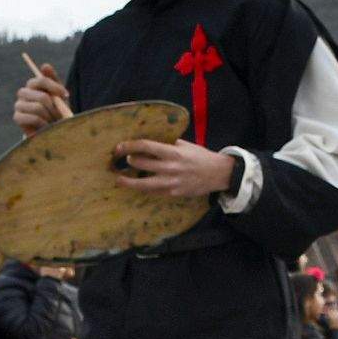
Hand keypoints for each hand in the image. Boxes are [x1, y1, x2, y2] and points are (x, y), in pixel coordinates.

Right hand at [14, 65, 71, 137]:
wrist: (50, 130)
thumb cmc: (56, 110)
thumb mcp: (59, 95)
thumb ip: (53, 81)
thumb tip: (45, 65)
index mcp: (33, 84)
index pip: (41, 80)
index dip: (54, 87)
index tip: (66, 95)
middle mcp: (23, 92)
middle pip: (42, 97)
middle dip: (54, 108)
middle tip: (59, 114)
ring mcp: (18, 104)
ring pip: (38, 108)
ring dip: (49, 117)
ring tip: (52, 122)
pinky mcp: (17, 117)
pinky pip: (33, 118)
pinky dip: (43, 124)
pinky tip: (45, 127)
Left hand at [115, 137, 236, 200]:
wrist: (218, 173)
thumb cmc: (201, 157)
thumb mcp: (185, 145)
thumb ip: (168, 146)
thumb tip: (151, 146)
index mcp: (172, 152)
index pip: (146, 146)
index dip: (130, 146)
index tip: (119, 147)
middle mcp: (170, 167)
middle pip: (141, 163)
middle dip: (129, 161)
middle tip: (123, 161)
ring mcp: (171, 182)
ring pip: (144, 184)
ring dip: (130, 181)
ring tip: (120, 180)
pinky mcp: (173, 193)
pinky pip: (155, 191)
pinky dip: (145, 188)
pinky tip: (138, 186)